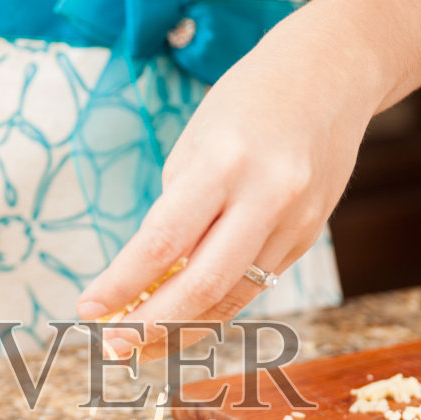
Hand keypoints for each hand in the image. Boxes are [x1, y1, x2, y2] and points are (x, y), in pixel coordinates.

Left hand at [74, 5, 383, 359]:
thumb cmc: (248, 101)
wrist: (332, 73)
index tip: (87, 309)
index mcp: (224, 162)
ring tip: (138, 345)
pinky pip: (254, 285)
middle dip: (150, 325)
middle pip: (202, 284)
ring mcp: (294, 221)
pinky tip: (181, 318)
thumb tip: (147, 280)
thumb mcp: (197, 140)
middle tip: (111, 346)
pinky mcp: (308, 235)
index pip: (163, 241)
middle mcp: (266, 196)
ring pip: (232, 298)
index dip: (121, 284)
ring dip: (180, 329)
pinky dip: (214, 307)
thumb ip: (177, 209)